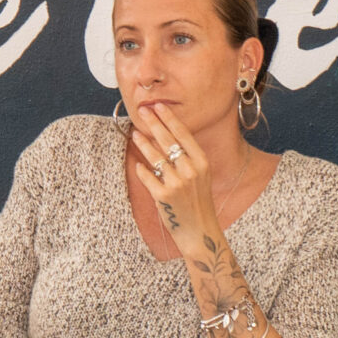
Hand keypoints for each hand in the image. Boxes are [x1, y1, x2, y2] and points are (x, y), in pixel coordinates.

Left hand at [128, 103, 220, 253]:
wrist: (200, 232)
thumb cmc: (198, 202)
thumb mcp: (201, 176)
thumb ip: (189, 158)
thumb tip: (167, 136)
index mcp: (202, 163)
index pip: (183, 134)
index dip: (169, 119)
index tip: (159, 106)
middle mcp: (191, 171)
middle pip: (168, 140)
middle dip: (154, 123)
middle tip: (143, 110)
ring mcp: (177, 184)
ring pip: (155, 157)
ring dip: (143, 143)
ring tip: (135, 133)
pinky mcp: (163, 196)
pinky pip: (148, 177)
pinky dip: (142, 170)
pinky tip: (138, 164)